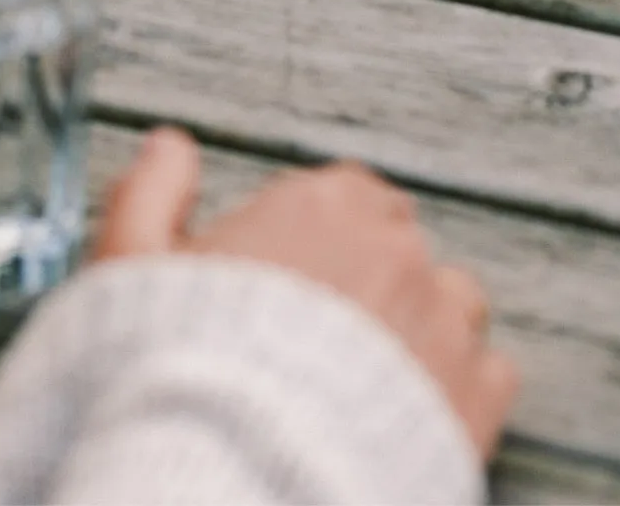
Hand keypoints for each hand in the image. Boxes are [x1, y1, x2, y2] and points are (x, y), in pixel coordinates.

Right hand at [94, 128, 517, 458]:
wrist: (230, 479)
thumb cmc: (175, 369)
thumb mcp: (128, 264)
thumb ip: (150, 191)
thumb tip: (169, 147)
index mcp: (315, 208)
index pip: (347, 190)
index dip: (323, 229)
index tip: (301, 266)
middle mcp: (390, 250)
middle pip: (400, 241)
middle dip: (370, 273)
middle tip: (325, 327)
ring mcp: (439, 323)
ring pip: (453, 300)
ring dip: (422, 323)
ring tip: (371, 372)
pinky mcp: (472, 398)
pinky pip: (491, 371)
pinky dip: (460, 386)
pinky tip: (411, 410)